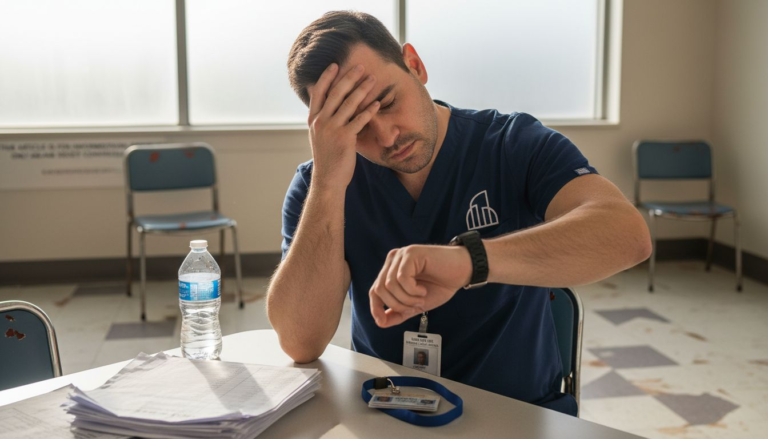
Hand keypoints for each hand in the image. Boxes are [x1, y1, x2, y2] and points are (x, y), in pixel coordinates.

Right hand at [307, 63, 380, 189]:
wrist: (328, 178)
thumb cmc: (326, 157)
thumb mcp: (318, 135)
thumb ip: (323, 120)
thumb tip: (327, 105)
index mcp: (313, 119)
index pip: (318, 92)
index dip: (327, 77)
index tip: (335, 64)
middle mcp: (321, 121)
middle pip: (335, 93)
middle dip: (349, 77)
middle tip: (360, 66)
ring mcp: (332, 129)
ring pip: (349, 103)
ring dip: (362, 89)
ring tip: (372, 79)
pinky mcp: (345, 138)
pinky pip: (359, 120)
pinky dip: (369, 110)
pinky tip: (377, 103)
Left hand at [369, 245, 473, 327]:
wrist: (463, 271)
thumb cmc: (441, 284)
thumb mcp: (416, 304)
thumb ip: (398, 312)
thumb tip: (380, 323)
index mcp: (391, 270)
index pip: (374, 290)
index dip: (375, 308)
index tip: (381, 322)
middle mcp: (393, 260)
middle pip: (379, 289)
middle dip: (396, 305)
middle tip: (415, 307)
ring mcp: (401, 255)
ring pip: (389, 285)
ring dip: (406, 298)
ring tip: (421, 298)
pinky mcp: (411, 253)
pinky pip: (401, 278)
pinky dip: (412, 290)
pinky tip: (423, 290)